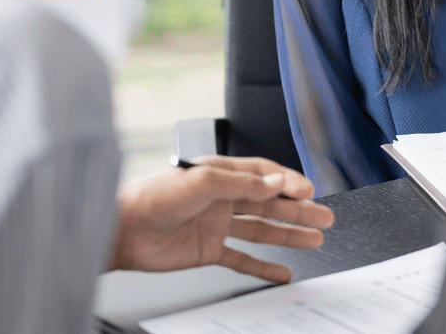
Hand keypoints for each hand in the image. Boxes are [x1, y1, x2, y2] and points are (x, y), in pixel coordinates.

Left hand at [109, 156, 335, 282]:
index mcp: (219, 174)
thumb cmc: (150, 198)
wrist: (122, 231)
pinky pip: (242, 258)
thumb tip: (274, 181)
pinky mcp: (207, 250)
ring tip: (315, 239)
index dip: (288, 182)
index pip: (263, 175)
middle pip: (269, 204)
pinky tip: (282, 270)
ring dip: (288, 234)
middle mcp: (220, 198)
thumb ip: (241, 183)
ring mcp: (215, 225)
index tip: (310, 191)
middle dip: (298, 210)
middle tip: (324, 217)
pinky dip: (262, 266)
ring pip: (261, 230)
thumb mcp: (201, 181)